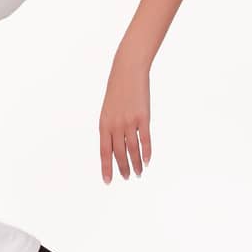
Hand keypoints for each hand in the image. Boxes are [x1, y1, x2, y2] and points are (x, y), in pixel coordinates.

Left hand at [99, 54, 152, 182]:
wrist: (127, 70)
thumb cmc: (117, 90)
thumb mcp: (108, 109)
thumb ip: (109, 127)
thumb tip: (113, 145)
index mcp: (104, 123)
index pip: (104, 151)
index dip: (106, 167)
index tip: (108, 181)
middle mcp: (115, 125)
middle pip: (119, 153)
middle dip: (123, 168)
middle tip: (127, 178)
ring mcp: (129, 121)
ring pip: (132, 149)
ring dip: (136, 163)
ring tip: (138, 173)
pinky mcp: (143, 117)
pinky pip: (145, 139)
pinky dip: (146, 152)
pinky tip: (147, 161)